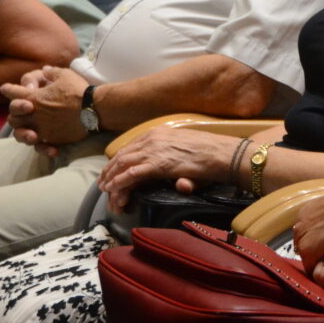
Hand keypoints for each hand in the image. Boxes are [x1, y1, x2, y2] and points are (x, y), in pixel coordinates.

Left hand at [1, 65, 89, 151]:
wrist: (94, 109)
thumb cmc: (78, 90)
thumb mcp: (65, 74)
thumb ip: (51, 72)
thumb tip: (45, 69)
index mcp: (33, 97)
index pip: (13, 92)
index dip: (8, 90)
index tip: (5, 88)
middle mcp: (33, 114)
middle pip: (12, 116)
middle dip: (14, 113)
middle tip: (21, 110)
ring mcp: (41, 128)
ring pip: (20, 134)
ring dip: (21, 131)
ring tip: (29, 131)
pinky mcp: (52, 138)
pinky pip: (39, 146)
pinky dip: (40, 146)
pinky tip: (44, 143)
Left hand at [98, 128, 236, 212]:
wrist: (220, 153)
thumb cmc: (207, 153)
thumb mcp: (183, 151)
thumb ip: (172, 160)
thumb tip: (174, 177)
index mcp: (157, 133)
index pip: (131, 147)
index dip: (118, 160)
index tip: (111, 171)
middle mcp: (152, 138)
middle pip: (123, 155)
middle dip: (110, 170)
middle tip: (102, 184)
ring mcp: (154, 150)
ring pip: (123, 163)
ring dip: (111, 177)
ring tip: (105, 189)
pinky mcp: (158, 164)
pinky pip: (132, 173)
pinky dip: (120, 181)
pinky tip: (113, 188)